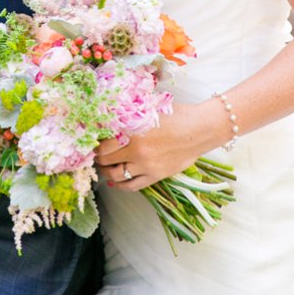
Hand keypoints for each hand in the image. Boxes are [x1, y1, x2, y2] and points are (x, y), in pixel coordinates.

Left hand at [95, 102, 221, 190]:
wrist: (200, 129)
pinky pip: (132, 186)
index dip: (95, 145)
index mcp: (132, 131)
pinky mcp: (155, 176)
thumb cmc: (177, 115)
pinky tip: (115, 182)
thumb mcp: (149, 108)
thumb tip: (110, 113)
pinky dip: (120, 185)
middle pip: (106, 160)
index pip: (102, 145)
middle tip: (97, 155)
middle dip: (99, 158)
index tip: (94, 143)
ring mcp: (145, 165)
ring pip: (115, 175)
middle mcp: (136, 150)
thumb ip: (130, 114)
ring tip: (105, 167)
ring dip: (106, 172)